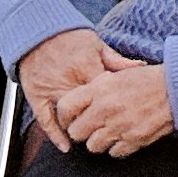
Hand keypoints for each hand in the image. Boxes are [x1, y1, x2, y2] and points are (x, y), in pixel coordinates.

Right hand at [15, 28, 121, 151]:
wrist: (37, 30)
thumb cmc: (69, 36)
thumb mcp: (97, 44)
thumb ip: (116, 60)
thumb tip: (141, 67)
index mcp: (86, 66)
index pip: (105, 93)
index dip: (116, 104)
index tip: (125, 110)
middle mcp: (68, 80)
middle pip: (88, 109)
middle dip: (100, 120)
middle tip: (112, 128)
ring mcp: (51, 90)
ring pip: (68, 117)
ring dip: (80, 129)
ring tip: (92, 137)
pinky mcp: (36, 95)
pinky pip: (44, 120)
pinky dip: (55, 135)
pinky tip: (66, 147)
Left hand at [58, 57, 172, 155]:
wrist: (177, 89)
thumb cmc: (147, 80)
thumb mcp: (116, 76)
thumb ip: (94, 88)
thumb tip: (77, 103)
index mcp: (100, 90)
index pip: (65, 108)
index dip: (64, 116)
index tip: (70, 119)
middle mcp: (106, 109)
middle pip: (76, 133)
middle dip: (82, 131)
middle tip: (92, 126)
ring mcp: (120, 126)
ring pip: (93, 146)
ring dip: (99, 141)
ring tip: (109, 131)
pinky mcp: (134, 140)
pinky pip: (114, 153)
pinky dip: (117, 147)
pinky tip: (124, 135)